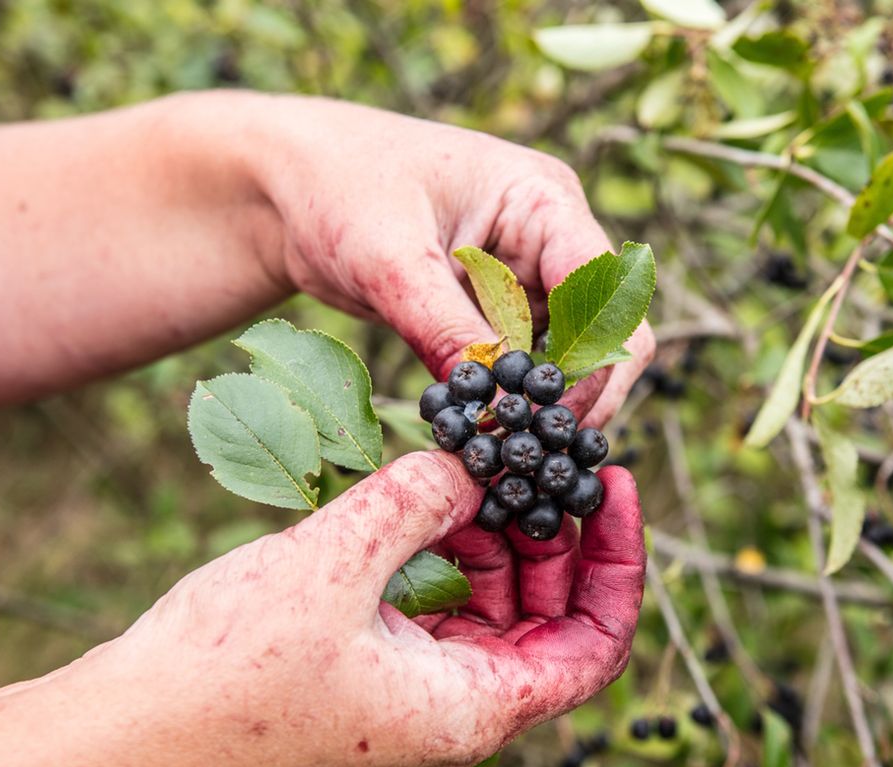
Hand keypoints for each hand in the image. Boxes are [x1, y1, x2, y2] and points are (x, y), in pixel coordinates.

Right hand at [108, 450, 644, 766]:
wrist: (121, 743)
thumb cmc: (225, 676)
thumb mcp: (334, 562)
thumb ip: (415, 500)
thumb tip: (470, 461)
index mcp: (471, 713)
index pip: (595, 644)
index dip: (619, 562)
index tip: (612, 485)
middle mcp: (453, 720)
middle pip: (547, 625)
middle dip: (550, 539)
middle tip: (538, 460)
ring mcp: (408, 707)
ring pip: (488, 618)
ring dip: (491, 545)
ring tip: (475, 471)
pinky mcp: (366, 687)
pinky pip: (433, 620)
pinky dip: (440, 563)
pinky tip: (420, 505)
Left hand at [247, 96, 654, 426]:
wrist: (290, 187)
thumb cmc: (337, 188)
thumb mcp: (389, 260)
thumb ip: (443, 328)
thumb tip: (488, 406)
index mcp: (542, 200)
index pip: (601, 291)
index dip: (590, 361)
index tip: (545, 418)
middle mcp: (549, 238)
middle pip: (603, 332)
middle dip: (574, 395)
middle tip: (530, 455)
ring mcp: (527, 277)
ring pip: (568, 359)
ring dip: (541, 405)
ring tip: (502, 453)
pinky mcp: (498, 311)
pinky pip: (524, 367)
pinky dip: (509, 401)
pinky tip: (482, 434)